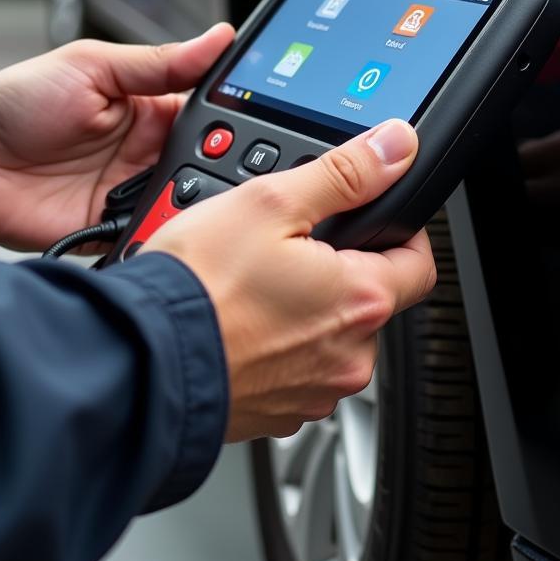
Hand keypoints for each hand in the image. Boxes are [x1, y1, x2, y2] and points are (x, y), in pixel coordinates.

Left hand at [0, 24, 234, 249]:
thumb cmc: (20, 101)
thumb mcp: (92, 66)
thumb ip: (158, 62)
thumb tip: (219, 37)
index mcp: (152, 109)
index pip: (214, 115)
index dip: (238, 120)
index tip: (263, 122)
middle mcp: (149, 154)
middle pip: (210, 165)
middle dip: (226, 168)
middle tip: (230, 165)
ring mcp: (132, 194)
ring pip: (188, 205)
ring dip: (197, 203)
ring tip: (200, 196)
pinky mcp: (113, 230)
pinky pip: (150, 235)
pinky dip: (163, 235)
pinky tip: (173, 229)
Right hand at [142, 119, 435, 441]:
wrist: (140, 359)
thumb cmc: (198, 286)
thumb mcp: (269, 203)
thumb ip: (344, 173)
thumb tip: (396, 147)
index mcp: (359, 299)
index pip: (419, 262)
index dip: (397, 231)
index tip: (367, 219)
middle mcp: (349, 356)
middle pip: (369, 300)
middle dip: (337, 270)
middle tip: (285, 247)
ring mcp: (314, 392)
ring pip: (329, 336)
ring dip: (305, 311)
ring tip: (250, 286)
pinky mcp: (278, 413)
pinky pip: (294, 370)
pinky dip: (275, 347)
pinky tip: (238, 325)